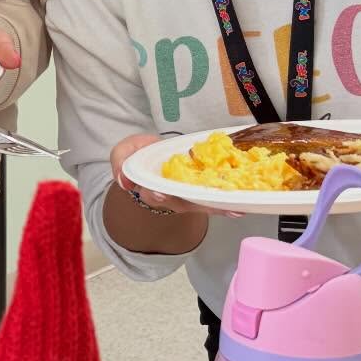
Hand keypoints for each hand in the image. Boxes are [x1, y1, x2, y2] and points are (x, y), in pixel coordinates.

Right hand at [110, 133, 244, 220]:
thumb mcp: (123, 152)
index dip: (156, 193)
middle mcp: (170, 196)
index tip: (161, 192)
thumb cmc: (139, 156)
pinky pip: (213, 200)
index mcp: (149, 188)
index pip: (152, 193)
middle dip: (197, 203)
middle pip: (183, 202)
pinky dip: (226, 204)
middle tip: (216, 204)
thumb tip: (124, 179)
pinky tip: (240, 207)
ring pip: (202, 203)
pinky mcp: (200, 191)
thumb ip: (120, 162)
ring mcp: (186, 196)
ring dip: (219, 207)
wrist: (153, 157)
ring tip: (236, 207)